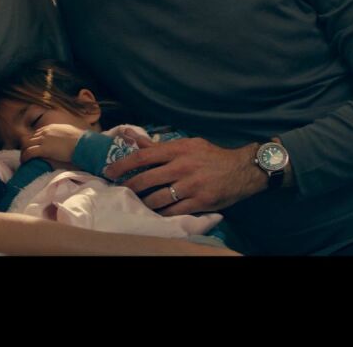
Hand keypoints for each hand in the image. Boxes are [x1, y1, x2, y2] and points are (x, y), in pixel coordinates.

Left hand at [20, 123, 86, 166]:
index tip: (33, 147)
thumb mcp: (69, 133)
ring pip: (26, 145)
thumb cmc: (80, 140)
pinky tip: (24, 162)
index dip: (33, 141)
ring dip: (23, 152)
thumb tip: (63, 139)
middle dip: (26, 146)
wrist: (83, 143)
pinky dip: (25, 157)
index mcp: (51, 127)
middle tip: (25, 154)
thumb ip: (62, 134)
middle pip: (29, 138)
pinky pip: (29, 152)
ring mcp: (44, 140)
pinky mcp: (44, 149)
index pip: (37, 133)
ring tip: (23, 159)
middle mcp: (45, 132)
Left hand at [102, 138, 266, 216]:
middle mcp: (182, 166)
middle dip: (129, 187)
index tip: (110, 171)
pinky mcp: (199, 201)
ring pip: (157, 198)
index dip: (124, 164)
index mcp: (178, 149)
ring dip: (144, 203)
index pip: (144, 156)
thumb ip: (160, 145)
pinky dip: (162, 213)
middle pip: (146, 178)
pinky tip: (156, 214)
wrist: (242, 169)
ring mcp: (190, 185)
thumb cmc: (211, 156)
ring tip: (137, 204)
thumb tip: (133, 138)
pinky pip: (173, 211)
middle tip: (120, 191)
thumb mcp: (188, 144)